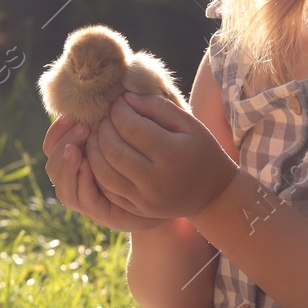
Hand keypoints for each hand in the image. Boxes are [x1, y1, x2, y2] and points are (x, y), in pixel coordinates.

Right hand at [42, 113, 172, 232]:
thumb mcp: (138, 132)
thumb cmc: (157, 157)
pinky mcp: (100, 211)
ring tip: (77, 150)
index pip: (53, 144)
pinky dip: (80, 182)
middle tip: (82, 129)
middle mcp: (80, 178)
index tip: (72, 116)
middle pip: (52, 164)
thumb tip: (107, 94)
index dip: (57, 131)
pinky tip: (88, 166)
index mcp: (82, 156)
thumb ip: (119, 117)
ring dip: (66, 166)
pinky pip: (81, 199)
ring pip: (62, 186)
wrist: (176, 192)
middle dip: (62, 144)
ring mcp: (88, 197)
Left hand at [86, 92, 239, 220]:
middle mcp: (156, 179)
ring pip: (103, 172)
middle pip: (113, 149)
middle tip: (105, 119)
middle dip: (103, 129)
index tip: (118, 103)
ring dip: (94, 150)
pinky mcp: (138, 209)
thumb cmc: (202, 152)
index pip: (131, 127)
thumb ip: (158, 107)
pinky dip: (97, 171)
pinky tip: (101, 156)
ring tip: (98, 135)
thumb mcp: (189, 124)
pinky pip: (107, 190)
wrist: (213, 195)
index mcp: (171, 154)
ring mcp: (145, 198)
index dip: (119, 111)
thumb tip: (126, 98)